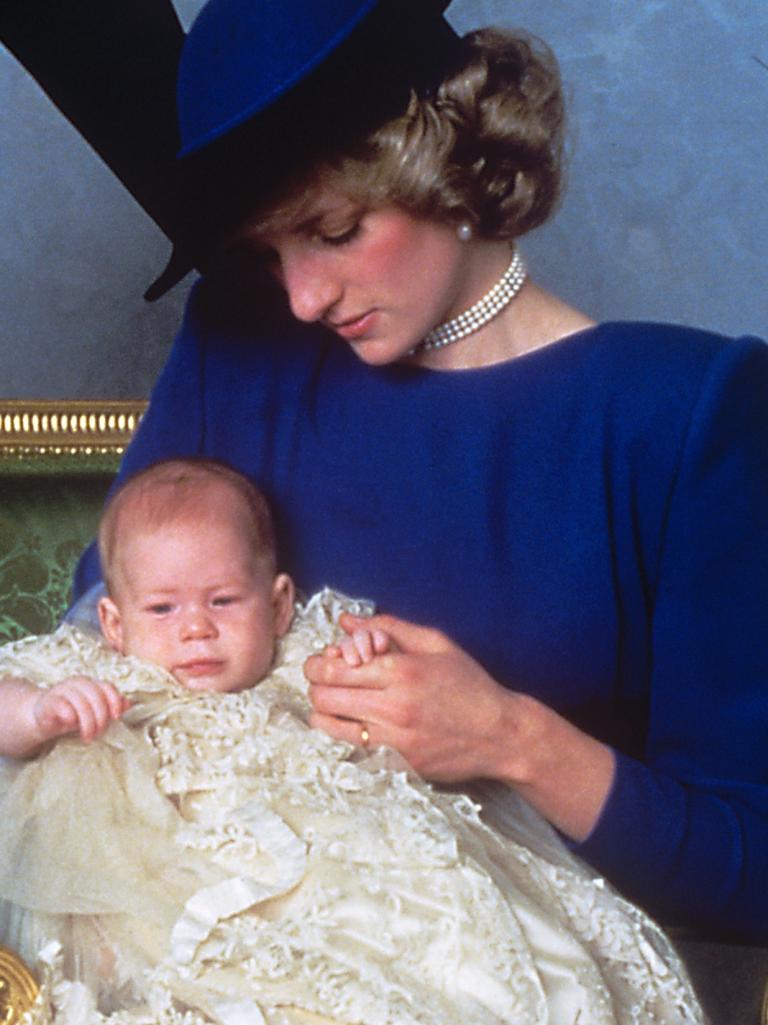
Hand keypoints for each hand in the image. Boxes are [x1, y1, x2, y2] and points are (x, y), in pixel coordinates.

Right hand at [33, 676, 128, 743]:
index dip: (115, 701)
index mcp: (91, 684)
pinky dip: (69, 715)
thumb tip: (130, 704)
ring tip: (88, 737)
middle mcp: (77, 683)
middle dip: (101, 717)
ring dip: (87, 722)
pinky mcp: (48, 701)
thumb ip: (111, 707)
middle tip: (99, 733)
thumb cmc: (73, 714)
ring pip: (80, 702)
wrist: (42, 718)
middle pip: (95, 696)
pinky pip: (61, 705)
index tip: (117, 717)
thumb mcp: (94, 711)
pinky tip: (71, 725)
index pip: (107, 687)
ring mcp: (62, 690)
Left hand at [305, 612, 514, 781]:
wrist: (500, 733)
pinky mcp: (397, 764)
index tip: (323, 661)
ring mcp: (395, 739)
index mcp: (403, 671)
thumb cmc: (469, 683)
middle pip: (324, 695)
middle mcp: (394, 706)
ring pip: (329, 725)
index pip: (334, 667)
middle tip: (325, 681)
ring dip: (324, 711)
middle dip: (317, 684)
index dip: (318, 663)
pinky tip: (355, 724)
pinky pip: (350, 748)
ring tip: (336, 703)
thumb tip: (347, 622)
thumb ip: (388, 627)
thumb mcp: (435, 643)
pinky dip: (343, 735)